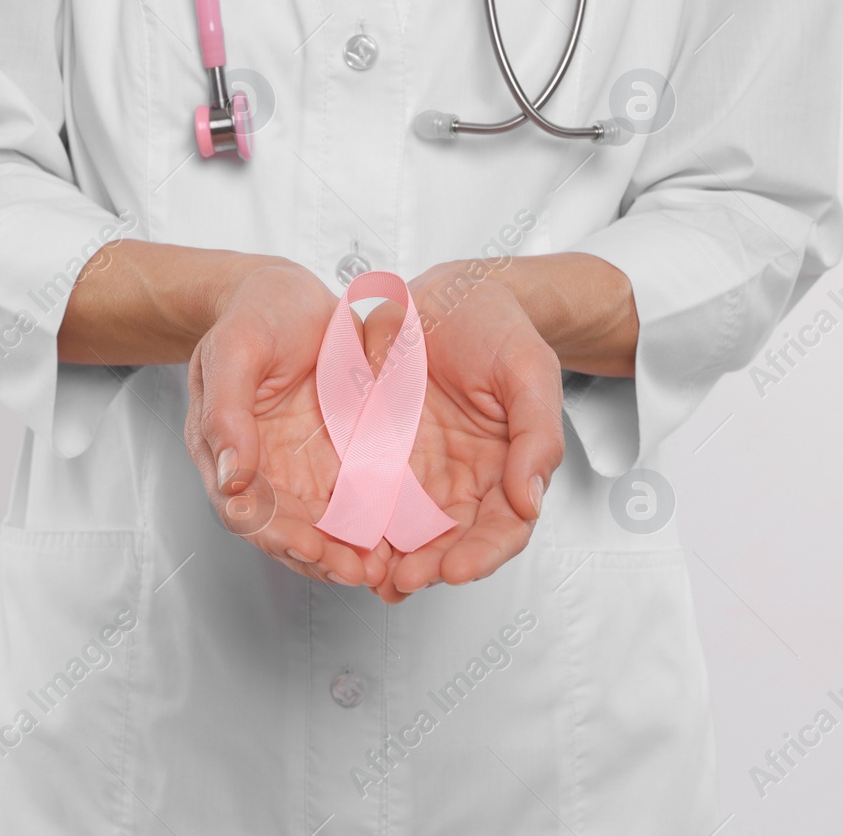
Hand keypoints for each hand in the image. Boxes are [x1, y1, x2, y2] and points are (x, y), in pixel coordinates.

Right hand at [184, 262, 392, 586]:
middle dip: (319, 557)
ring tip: (381, 572)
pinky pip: (354, 502)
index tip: (313, 548)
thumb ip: (227, 410)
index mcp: (223, 445)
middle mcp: (261, 467)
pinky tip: (399, 542)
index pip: (244, 508)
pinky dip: (372, 528)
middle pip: (284, 530)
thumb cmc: (256, 312)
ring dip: (346, 555)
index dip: (277, 534)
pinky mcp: (338, 459)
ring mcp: (300, 466)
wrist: (291, 292)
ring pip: (320, 527)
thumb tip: (230, 475)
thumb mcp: (236, 348)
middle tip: (358, 572)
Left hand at [360, 264, 565, 602]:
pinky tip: (334, 539)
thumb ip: (538, 434)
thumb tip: (531, 499)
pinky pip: (361, 495)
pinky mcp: (374, 452)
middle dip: (429, 567)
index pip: (503, 529)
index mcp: (506, 467)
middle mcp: (461, 478)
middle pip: (449, 542)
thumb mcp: (530, 371)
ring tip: (365, 576)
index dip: (483, 555)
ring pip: (402, 530)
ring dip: (386, 558)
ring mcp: (415, 469)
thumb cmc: (499, 327)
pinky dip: (351, 524)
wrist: (448, 292)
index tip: (457, 570)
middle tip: (403, 580)